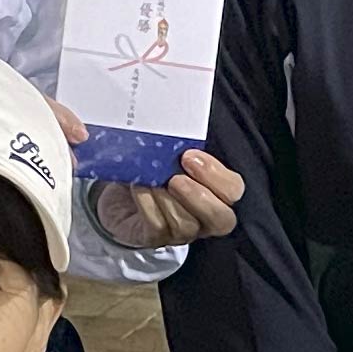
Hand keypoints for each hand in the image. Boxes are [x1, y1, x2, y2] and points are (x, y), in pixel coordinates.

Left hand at [60, 107, 244, 252]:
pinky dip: (147, 204)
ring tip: (150, 179)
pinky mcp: (155, 238)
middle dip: (199, 197)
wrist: (119, 193)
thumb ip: (180, 145)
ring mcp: (181, 232)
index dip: (216, 175)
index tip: (190, 156)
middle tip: (176, 177)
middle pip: (221, 219)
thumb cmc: (152, 168)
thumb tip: (175, 113)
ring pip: (186, 225)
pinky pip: (157, 226)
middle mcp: (204, 217)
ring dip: (166, 199)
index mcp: (216, 191)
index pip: (233, 190)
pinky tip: (138, 187)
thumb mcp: (169, 153)